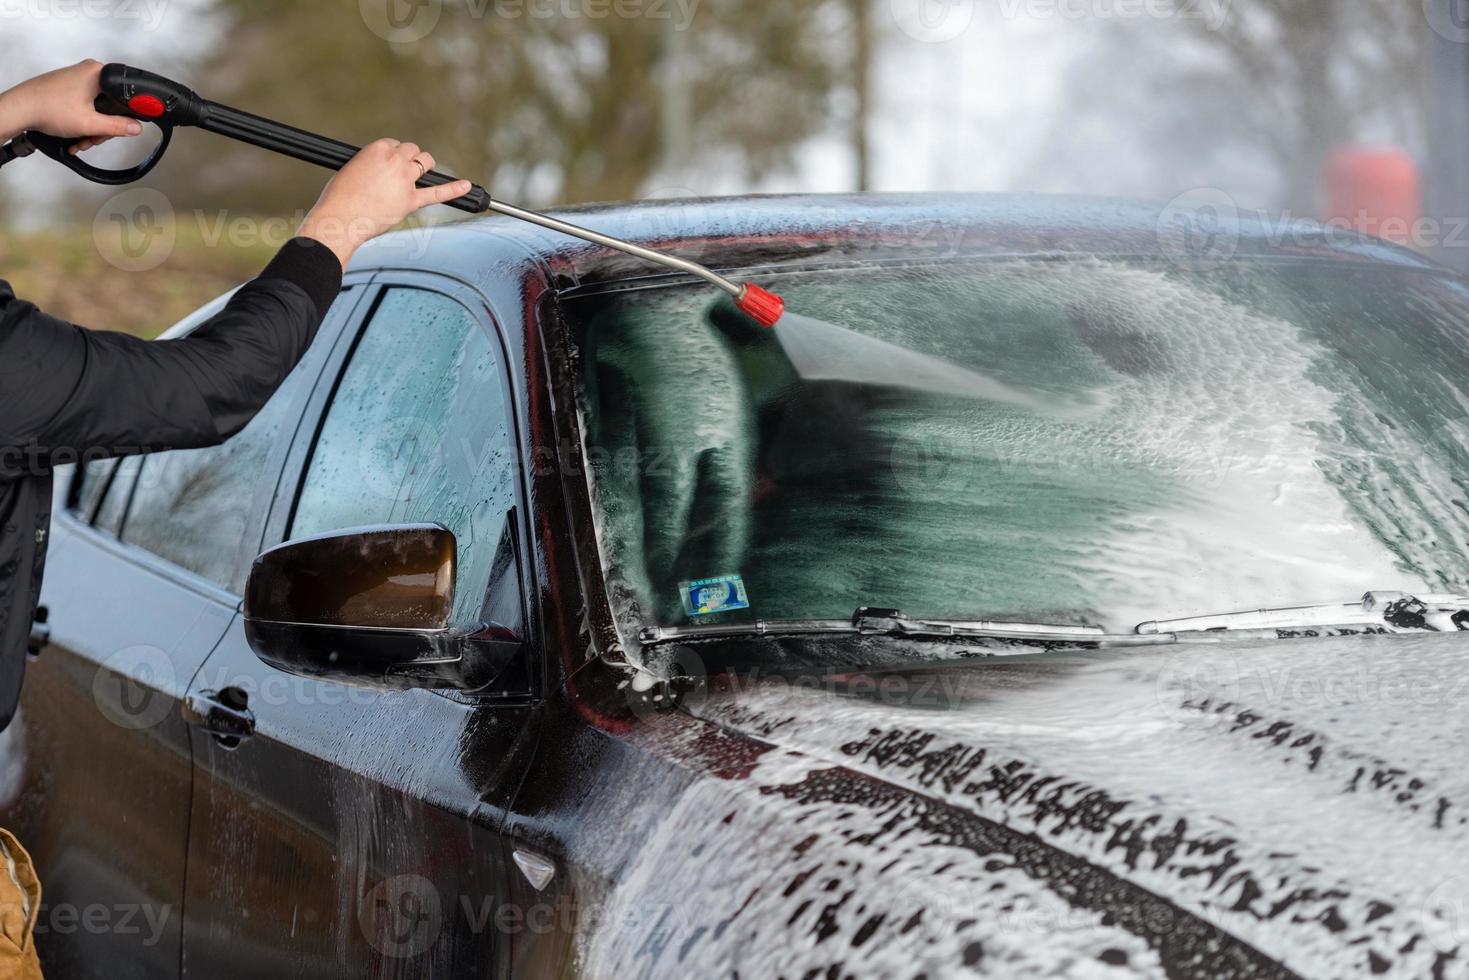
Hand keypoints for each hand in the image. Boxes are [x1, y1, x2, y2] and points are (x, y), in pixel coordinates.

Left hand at [0, 60, 143, 148]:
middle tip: (93, 138)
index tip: (122, 130)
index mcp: (98, 73)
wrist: (20, 109)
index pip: (124, 97)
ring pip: (98, 109)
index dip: (124, 118)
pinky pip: (86, 107)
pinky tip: (76, 134)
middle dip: (103, 128)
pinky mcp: (69, 87)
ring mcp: (77, 79)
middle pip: (111, 106)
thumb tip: (136, 128)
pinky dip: (83, 123)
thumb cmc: (47, 108)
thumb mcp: (90, 123)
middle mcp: (88, 72)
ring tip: (80, 140)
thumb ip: (117, 127)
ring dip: (92, 129)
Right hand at [296, 139, 472, 268]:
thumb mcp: (350, 170)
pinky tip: (467, 186)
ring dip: (426, 168)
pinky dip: (455, 189)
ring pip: (427, 164)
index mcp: (377, 149)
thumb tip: (381, 174)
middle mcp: (395, 160)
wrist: (339, 219)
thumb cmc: (338, 197)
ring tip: (422, 176)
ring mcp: (406, 180)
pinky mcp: (411, 201)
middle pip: (414, 151)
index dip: (395, 155)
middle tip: (404, 173)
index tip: (390, 166)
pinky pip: (438, 193)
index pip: (396, 145)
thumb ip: (370, 166)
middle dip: (411, 160)